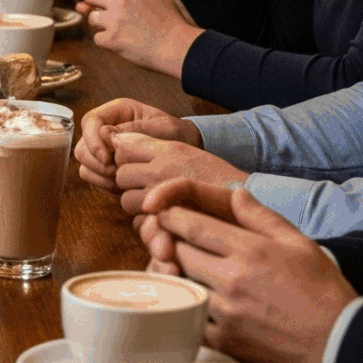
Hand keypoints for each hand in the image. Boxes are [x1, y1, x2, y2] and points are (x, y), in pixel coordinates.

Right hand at [74, 97, 198, 189]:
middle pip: (82, 144)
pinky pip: (92, 177)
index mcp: (118, 112)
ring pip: (84, 162)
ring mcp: (104, 148)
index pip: (90, 120)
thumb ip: (135, 130)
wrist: (187, 150)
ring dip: (99, 175)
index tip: (107, 158)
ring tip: (122, 179)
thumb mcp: (163, 129)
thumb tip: (105, 134)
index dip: (93, 140)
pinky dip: (103, 184)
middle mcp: (106, 128)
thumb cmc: (177, 135)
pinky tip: (122, 185)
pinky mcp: (106, 166)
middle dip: (96, 162)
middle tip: (117, 172)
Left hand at [84, 0, 201, 75]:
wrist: (176, 46)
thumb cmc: (172, 20)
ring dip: (99, 23)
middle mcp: (119, 1)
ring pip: (91, 17)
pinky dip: (105, 41)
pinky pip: (97, 38)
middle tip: (101, 11)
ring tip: (112, 28)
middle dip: (91, 2)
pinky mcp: (112, 40)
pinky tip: (118, 42)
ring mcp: (114, 21)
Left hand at [110, 131, 245, 214]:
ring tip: (156, 207)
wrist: (248, 201)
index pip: (124, 146)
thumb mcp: (186, 152)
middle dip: (129, 184)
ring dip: (136, 205)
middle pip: (120, 174)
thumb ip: (149, 146)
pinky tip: (160, 221)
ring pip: (126, 199)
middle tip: (146, 191)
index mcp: (170, 148)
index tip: (135, 168)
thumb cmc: (217, 178)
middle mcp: (163, 167)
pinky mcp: (166, 218)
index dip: (125, 159)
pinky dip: (145, 224)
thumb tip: (114, 137)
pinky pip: (138, 221)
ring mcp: (164, 194)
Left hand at [142, 179, 348, 362]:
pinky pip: (188, 318)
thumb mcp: (298, 243)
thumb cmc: (322, 291)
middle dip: (171, 242)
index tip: (166, 213)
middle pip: (178, 253)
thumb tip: (237, 193)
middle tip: (171, 239)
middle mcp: (231, 280)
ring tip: (180, 267)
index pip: (192, 226)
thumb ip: (262, 216)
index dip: (172, 216)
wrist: (337, 343)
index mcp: (249, 251)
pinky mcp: (224, 340)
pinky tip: (193, 299)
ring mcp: (225, 313)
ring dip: (176, 274)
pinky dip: (185, 305)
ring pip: (179, 285)